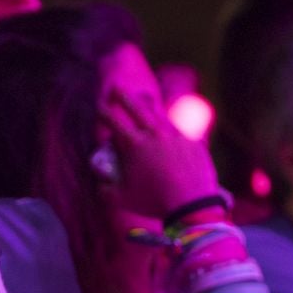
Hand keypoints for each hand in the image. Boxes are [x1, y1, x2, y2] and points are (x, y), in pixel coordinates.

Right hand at [100, 89, 219, 218]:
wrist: (192, 204)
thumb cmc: (153, 201)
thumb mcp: (120, 199)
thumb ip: (105, 189)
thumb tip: (99, 184)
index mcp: (133, 144)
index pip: (114, 120)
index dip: (104, 112)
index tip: (99, 107)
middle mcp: (154, 133)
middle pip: (136, 107)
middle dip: (124, 96)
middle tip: (117, 89)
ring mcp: (176, 135)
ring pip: (159, 113)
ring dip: (148, 104)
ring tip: (144, 97)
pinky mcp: (192, 141)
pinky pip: (179, 126)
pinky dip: (170, 122)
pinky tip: (168, 122)